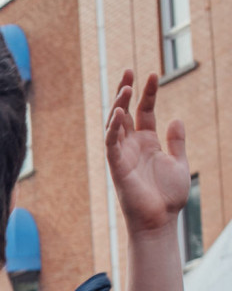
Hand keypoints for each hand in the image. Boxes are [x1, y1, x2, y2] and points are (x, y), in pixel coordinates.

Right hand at [105, 69, 190, 234]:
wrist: (160, 220)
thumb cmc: (168, 197)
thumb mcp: (179, 163)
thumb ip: (176, 142)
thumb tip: (175, 118)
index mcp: (148, 143)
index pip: (145, 111)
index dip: (148, 93)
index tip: (153, 74)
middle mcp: (133, 145)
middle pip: (126, 112)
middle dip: (126, 91)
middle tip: (128, 70)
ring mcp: (123, 155)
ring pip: (116, 124)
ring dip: (118, 105)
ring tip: (125, 87)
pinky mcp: (117, 166)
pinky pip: (111, 144)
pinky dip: (113, 129)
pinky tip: (118, 114)